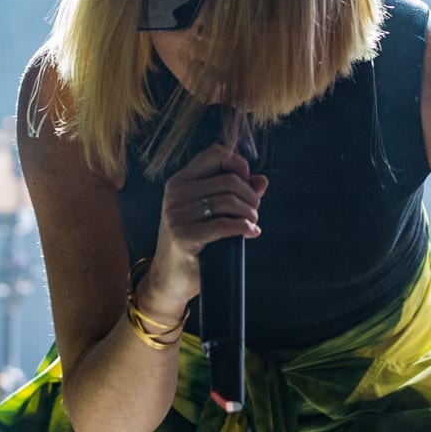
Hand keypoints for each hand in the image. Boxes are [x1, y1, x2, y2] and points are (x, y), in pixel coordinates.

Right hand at [142, 143, 266, 318]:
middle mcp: (176, 194)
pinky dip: (243, 227)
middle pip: (228, 180)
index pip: (215, 154)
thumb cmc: (193, 242)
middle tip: (254, 211)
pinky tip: (251, 232)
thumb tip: (261, 180)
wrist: (168, 277)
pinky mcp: (184, 236)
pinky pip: (223, 225)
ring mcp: (177, 215)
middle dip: (250, 196)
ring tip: (252, 223)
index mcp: (180, 181)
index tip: (247, 183)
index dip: (238, 164)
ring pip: (229, 201)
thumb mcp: (210, 213)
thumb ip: (234, 193)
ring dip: (249, 213)